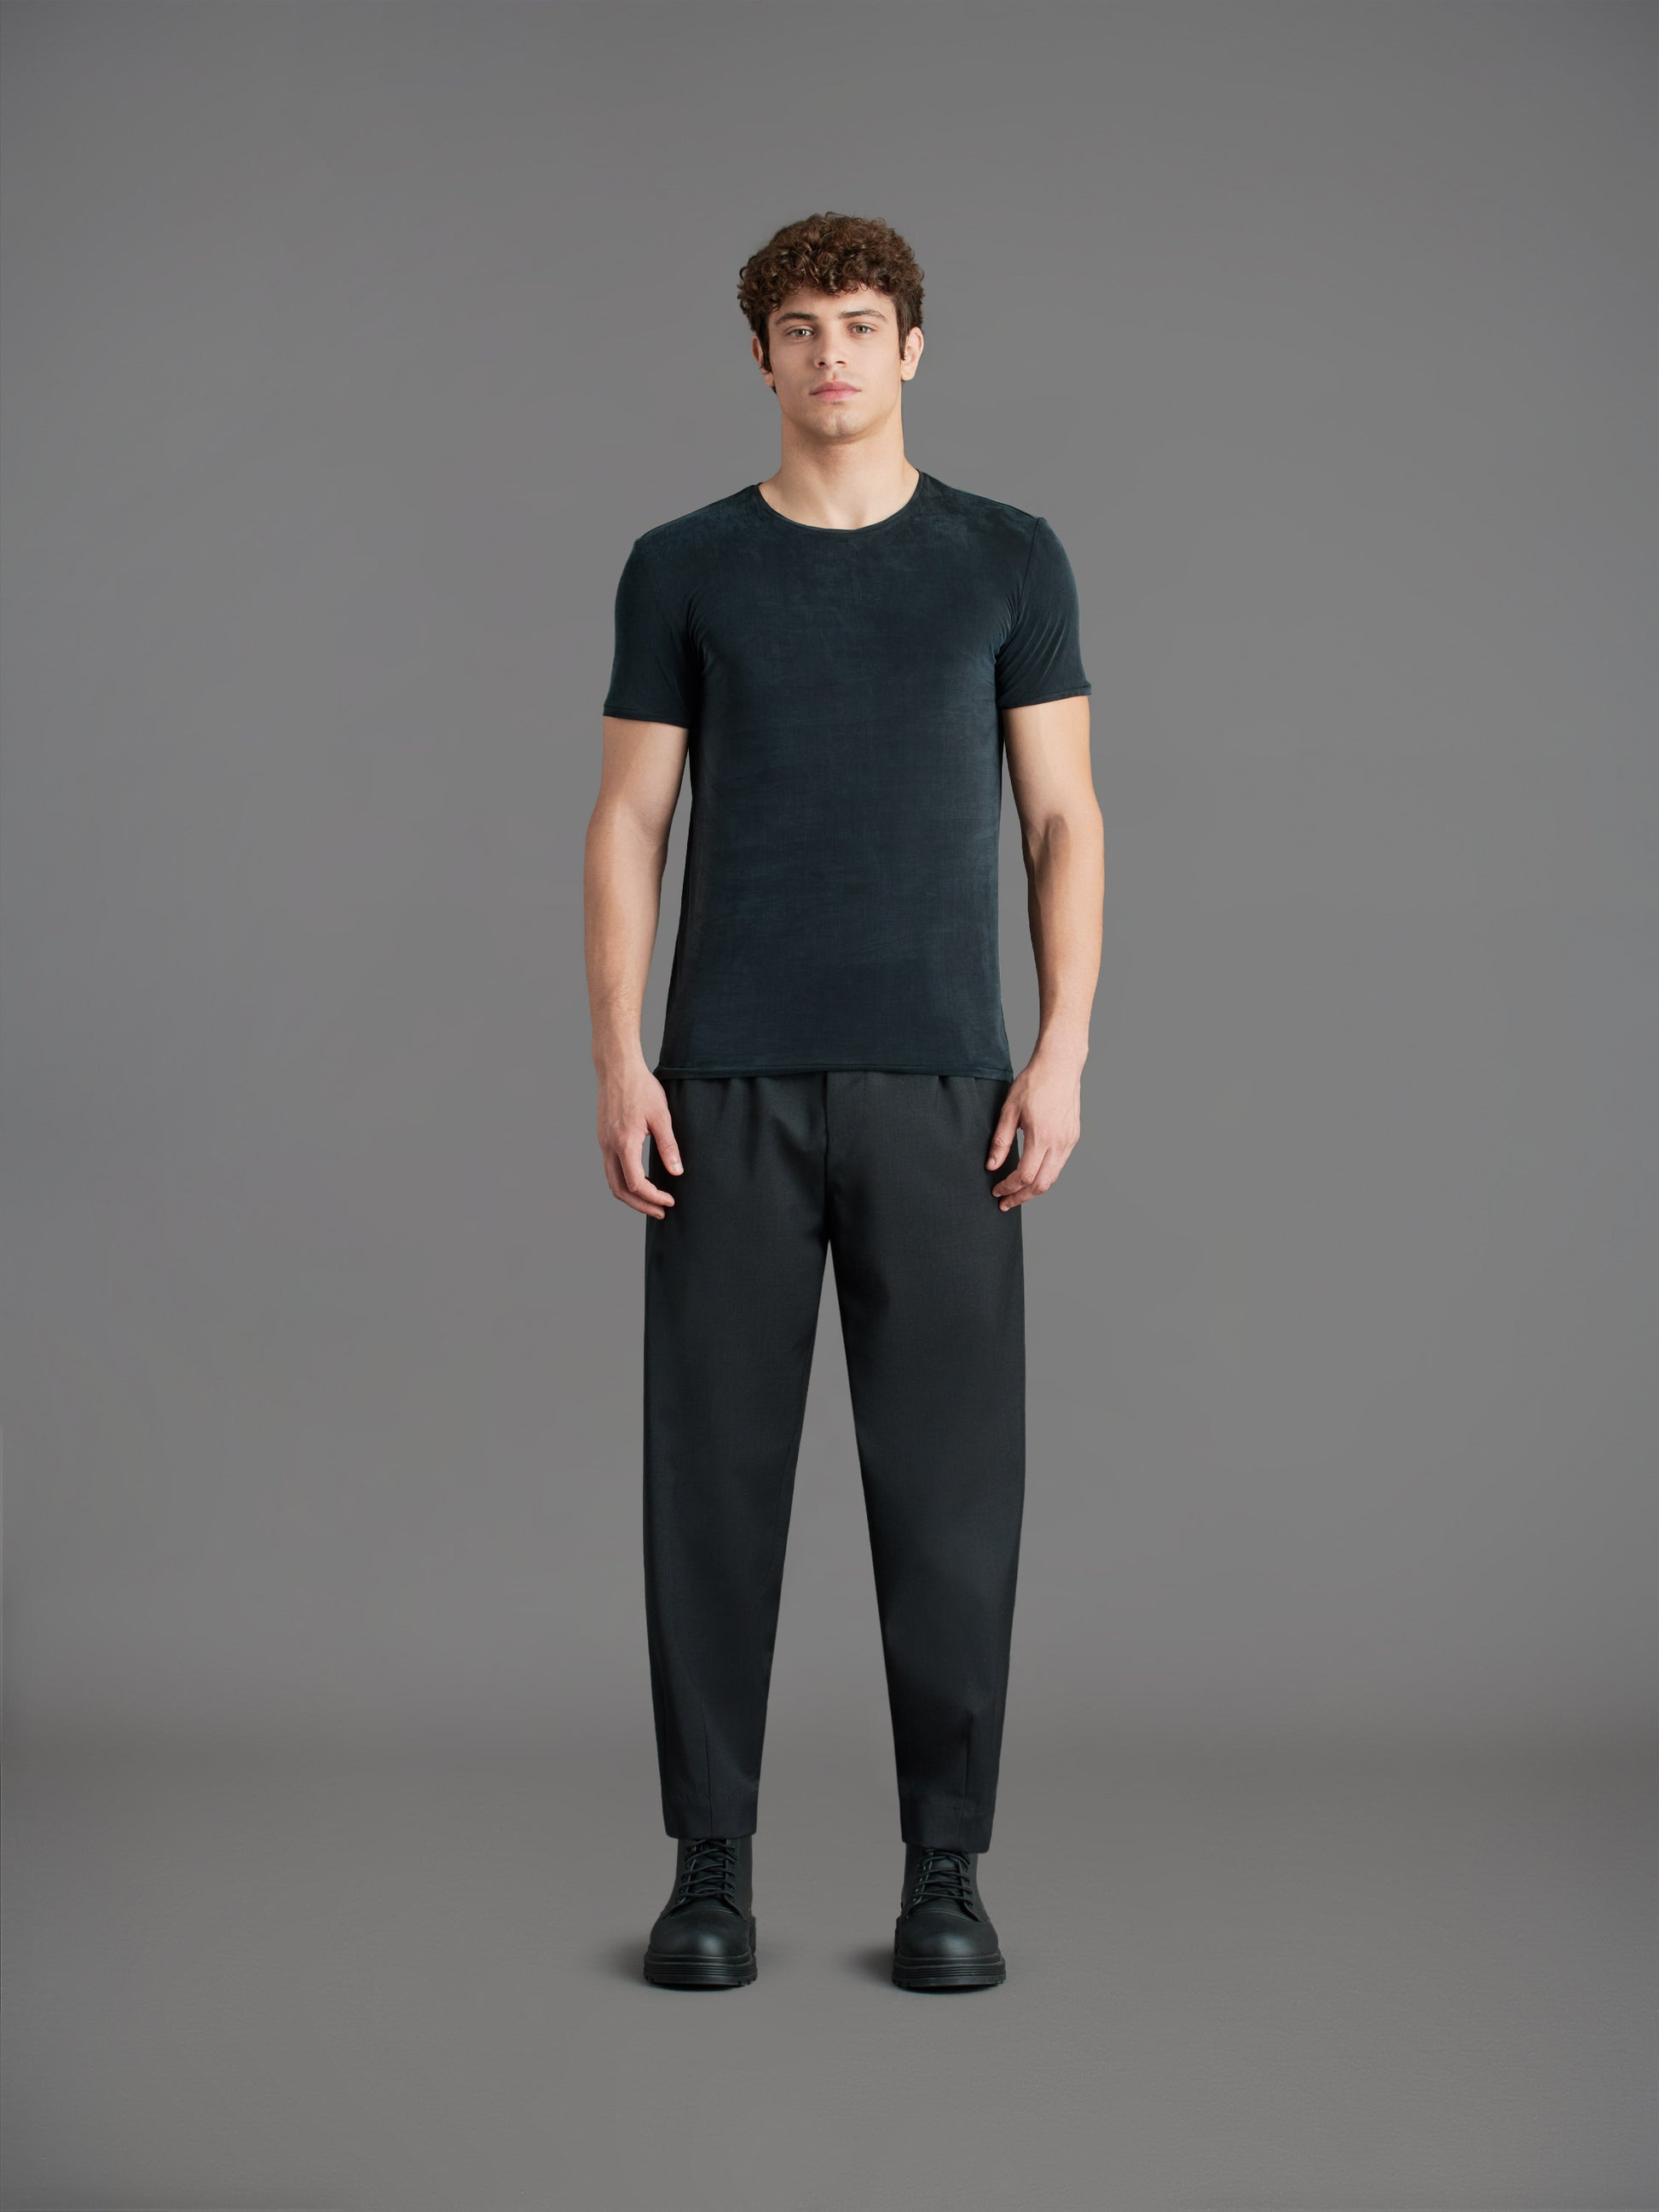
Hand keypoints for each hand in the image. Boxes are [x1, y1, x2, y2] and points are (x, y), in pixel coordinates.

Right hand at [597, 1062, 682, 1219]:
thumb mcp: (661, 1116)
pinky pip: (610, 1168)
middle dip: (640, 1205)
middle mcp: (609, 1147)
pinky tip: (641, 1179)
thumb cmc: (641, 1088)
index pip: (636, 1184)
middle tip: (661, 1212)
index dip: (654, 1196)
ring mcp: (603, 1143)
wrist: (617, 1068)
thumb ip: (668, 1146)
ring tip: (652, 1201)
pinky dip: (624, 1181)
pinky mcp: (603, 1138)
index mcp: (624, 1143)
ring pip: (612, 1181)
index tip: (670, 1200)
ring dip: (631, 1196)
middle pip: (619, 1189)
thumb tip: (677, 1172)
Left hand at [986, 1048, 1083, 1209]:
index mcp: (1041, 1137)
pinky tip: (1031, 1175)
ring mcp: (1069, 1141)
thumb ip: (1001, 1141)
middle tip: (1004, 1203)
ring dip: (1033, 1189)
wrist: (1060, 1066)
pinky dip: (1044, 1176)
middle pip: (1041, 1184)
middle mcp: (1059, 1143)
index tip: (996, 1191)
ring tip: (1016, 1193)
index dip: (1008, 1188)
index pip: (1024, 1176)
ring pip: (1052, 1178)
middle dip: (1021, 1197)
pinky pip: (1059, 1165)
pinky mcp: (1073, 1137)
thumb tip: (992, 1166)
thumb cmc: (1033, 1083)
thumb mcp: (1009, 1110)